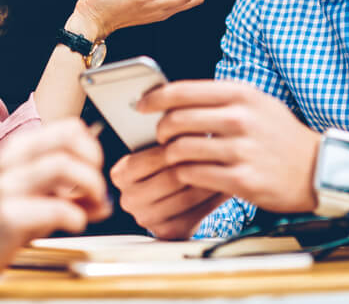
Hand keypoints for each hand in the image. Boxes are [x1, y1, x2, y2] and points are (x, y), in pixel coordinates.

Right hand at [0, 119, 111, 275]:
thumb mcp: (35, 196)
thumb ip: (69, 195)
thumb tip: (104, 201)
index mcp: (21, 149)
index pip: (69, 128)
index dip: (92, 148)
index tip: (94, 170)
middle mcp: (13, 162)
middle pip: (69, 143)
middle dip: (94, 167)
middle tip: (97, 190)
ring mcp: (9, 187)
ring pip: (63, 167)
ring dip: (90, 186)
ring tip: (91, 206)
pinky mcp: (9, 216)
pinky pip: (56, 209)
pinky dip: (76, 217)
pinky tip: (74, 224)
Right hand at [110, 145, 227, 238]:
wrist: (174, 201)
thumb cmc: (171, 165)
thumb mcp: (162, 148)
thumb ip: (169, 137)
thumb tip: (188, 115)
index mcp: (120, 173)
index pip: (157, 157)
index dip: (185, 144)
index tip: (206, 134)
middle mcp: (128, 198)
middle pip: (173, 177)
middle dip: (200, 162)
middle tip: (224, 150)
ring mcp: (145, 218)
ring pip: (186, 196)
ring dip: (210, 180)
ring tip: (227, 167)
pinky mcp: (165, 232)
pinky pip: (195, 215)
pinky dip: (212, 200)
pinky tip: (223, 186)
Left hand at [141, 80, 321, 213]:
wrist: (318, 169)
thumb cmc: (279, 135)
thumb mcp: (255, 103)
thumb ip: (218, 98)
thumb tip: (172, 97)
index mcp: (241, 94)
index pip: (183, 90)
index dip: (154, 98)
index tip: (140, 105)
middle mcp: (240, 118)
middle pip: (176, 120)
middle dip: (161, 130)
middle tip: (161, 136)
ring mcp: (241, 150)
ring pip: (180, 150)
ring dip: (170, 155)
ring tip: (175, 156)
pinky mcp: (241, 179)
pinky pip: (193, 175)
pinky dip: (184, 174)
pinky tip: (189, 173)